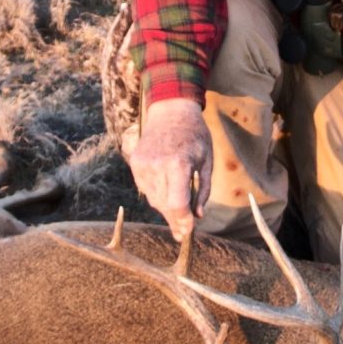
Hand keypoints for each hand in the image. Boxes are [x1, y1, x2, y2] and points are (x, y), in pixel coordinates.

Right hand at [127, 98, 211, 242]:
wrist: (171, 110)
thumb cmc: (195, 135)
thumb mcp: (207, 162)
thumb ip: (203, 191)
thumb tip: (198, 216)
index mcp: (178, 164)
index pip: (177, 204)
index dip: (183, 221)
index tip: (189, 231)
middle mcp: (156, 165)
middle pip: (165, 205)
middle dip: (176, 220)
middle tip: (184, 232)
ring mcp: (142, 164)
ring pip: (154, 199)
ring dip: (166, 209)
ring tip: (179, 214)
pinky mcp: (135, 162)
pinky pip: (146, 189)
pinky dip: (157, 195)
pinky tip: (167, 193)